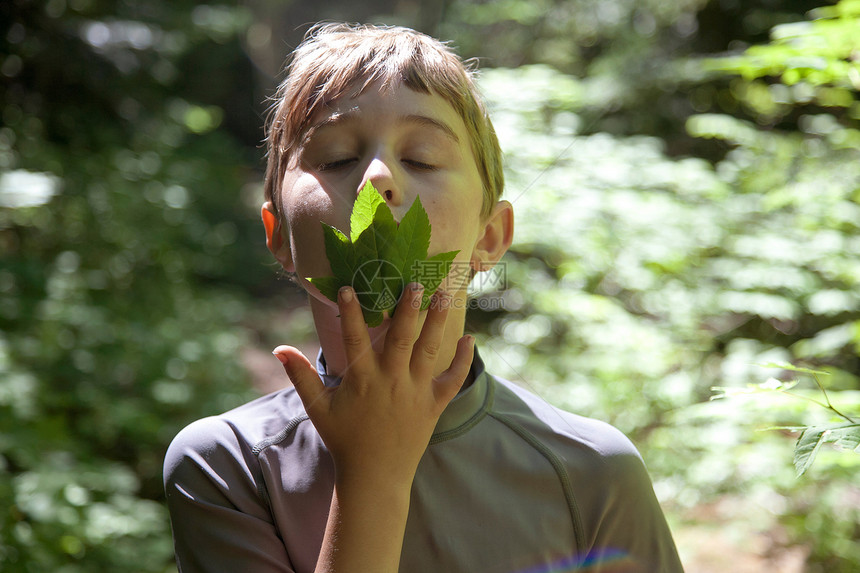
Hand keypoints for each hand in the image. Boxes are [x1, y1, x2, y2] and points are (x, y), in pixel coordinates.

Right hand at [272, 283, 473, 487]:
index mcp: (362, 379)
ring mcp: (416, 392)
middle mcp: (391, 381)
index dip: (350, 312)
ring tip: (444, 294)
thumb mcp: (318, 408)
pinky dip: (463, 360)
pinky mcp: (434, 405)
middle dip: (408, 307)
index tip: (350, 287)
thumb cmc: (344, 440)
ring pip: (430, 350)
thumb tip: (278, 349)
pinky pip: (453, 379)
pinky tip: (470, 339)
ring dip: (437, 321)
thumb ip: (300, 376)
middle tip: (416, 281)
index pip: (354, 337)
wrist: (374, 477)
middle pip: (402, 337)